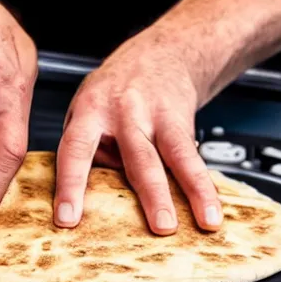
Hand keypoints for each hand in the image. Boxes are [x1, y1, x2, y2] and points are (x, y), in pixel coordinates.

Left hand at [53, 27, 222, 234]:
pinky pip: (194, 157)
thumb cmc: (117, 88)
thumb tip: (94, 194)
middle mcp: (125, 113)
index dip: (71, 185)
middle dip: (148, 194)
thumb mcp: (88, 106)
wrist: (162, 53)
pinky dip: (204, 187)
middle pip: (137, 157)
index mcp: (91, 111)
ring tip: (197, 222)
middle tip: (155, 228)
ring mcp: (157, 116)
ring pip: (174, 157)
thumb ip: (88, 147)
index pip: (76, 150)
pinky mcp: (181, 122)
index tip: (68, 219)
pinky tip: (212, 211)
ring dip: (188, 192)